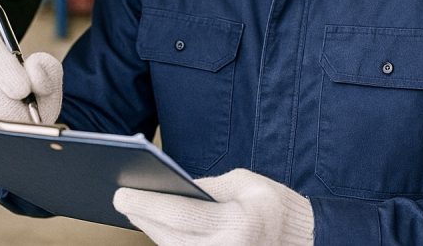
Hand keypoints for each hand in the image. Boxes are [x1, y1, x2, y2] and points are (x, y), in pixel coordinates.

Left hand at [113, 168, 313, 245]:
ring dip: (152, 230)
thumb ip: (206, 186)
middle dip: (143, 217)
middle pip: (169, 237)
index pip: (181, 215)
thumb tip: (169, 187)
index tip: (122, 193)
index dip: (147, 203)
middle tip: (121, 198)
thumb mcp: (244, 183)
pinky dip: (169, 241)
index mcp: (237, 224)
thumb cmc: (272, 205)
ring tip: (134, 211)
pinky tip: (155, 226)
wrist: (301, 239)